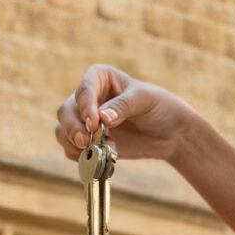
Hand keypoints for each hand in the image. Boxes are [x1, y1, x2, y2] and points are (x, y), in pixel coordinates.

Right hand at [54, 66, 200, 162]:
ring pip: (63, 132)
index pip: (84, 89)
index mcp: (100, 78)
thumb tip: (102, 117)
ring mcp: (85, 121)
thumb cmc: (160, 107)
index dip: (85, 106)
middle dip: (72, 128)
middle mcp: (88, 98)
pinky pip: (72, 150)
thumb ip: (123, 106)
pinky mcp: (88, 142)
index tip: (94, 123)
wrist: (171, 133)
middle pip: (66, 111)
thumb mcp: (145, 99)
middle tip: (86, 142)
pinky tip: (103, 156)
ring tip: (102, 151)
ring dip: (76, 144)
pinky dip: (83, 157)